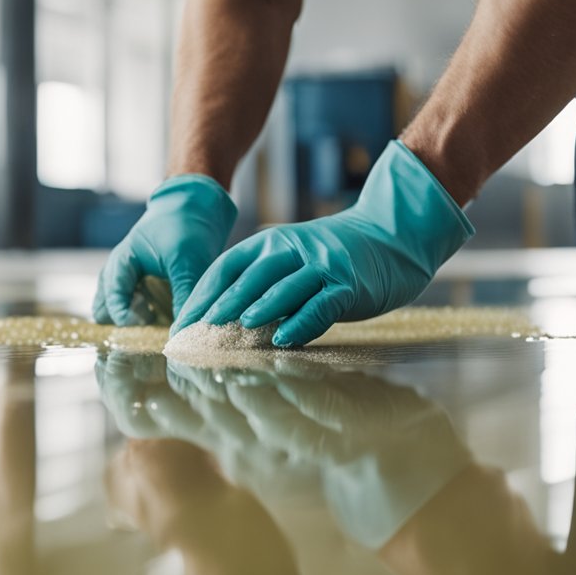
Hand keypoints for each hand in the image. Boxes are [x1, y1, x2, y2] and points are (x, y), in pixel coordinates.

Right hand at [93, 174, 236, 325]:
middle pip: (103, 307)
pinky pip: (129, 306)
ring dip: (129, 319)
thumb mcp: (189, 263)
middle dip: (121, 321)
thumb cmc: (186, 227)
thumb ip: (184, 297)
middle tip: (148, 324)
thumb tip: (184, 332)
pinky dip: (139, 316)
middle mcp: (119, 270)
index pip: (112, 296)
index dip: (125, 315)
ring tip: (154, 320)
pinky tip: (160, 318)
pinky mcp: (141, 282)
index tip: (147, 321)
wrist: (195, 205)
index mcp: (123, 261)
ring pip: (113, 308)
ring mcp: (127, 277)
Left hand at [172, 141, 473, 344]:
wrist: (392, 236)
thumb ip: (262, 282)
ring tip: (233, 330)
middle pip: (249, 277)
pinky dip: (301, 321)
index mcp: (271, 242)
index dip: (202, 294)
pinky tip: (283, 338)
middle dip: (220, 306)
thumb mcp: (291, 259)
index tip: (183, 322)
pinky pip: (321, 303)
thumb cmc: (334, 256)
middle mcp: (293, 249)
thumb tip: (222, 319)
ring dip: (257, 309)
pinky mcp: (348, 284)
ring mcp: (322, 265)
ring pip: (283, 287)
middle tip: (197, 333)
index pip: (226, 266)